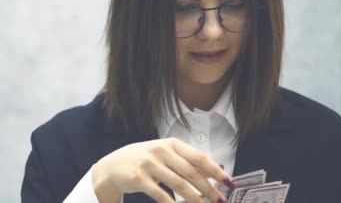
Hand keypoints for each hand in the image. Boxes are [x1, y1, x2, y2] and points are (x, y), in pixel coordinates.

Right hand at [92, 137, 233, 202]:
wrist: (112, 166)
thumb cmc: (144, 160)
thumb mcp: (165, 155)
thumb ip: (188, 161)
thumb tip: (217, 168)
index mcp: (171, 143)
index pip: (198, 157)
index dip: (215, 170)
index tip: (228, 182)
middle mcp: (160, 151)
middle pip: (190, 172)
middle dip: (208, 188)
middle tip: (220, 200)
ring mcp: (148, 164)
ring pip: (178, 185)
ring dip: (195, 199)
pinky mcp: (138, 179)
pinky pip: (160, 195)